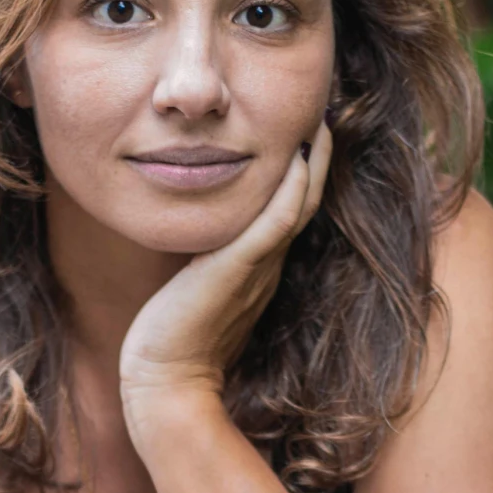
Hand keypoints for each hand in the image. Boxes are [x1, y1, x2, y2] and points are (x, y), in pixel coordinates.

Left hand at [118, 124, 331, 431]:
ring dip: (316, 160)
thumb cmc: (173, 340)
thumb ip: (206, 259)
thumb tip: (197, 234)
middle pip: (307, 198)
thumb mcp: (195, 285)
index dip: (305, 169)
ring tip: (323, 119)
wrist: (166, 383)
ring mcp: (259, 266)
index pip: (292, 207)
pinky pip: (277, 222)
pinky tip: (300, 154)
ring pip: (301, 204)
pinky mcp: (240, 269)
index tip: (307, 129)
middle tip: (326, 109)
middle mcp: (268, 262)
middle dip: (319, 154)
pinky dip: (292, 188)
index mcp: (260, 265)